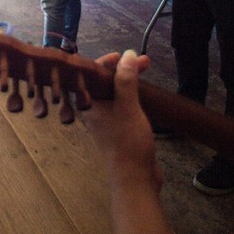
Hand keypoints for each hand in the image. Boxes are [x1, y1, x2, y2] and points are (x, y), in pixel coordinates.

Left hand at [84, 50, 160, 190]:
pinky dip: (132, 94)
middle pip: (105, 82)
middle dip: (123, 69)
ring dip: (129, 80)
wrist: (135, 178)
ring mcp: (106, 119)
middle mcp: (93, 110)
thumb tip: (127, 55)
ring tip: (145, 70)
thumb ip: (126, 80)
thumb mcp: (128, 107)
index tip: (125, 55)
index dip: (108, 61)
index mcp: (88, 103)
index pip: (92, 74)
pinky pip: (123, 104)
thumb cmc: (127, 142)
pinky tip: (143, 91)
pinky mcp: (118, 128)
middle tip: (145, 61)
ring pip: (115, 92)